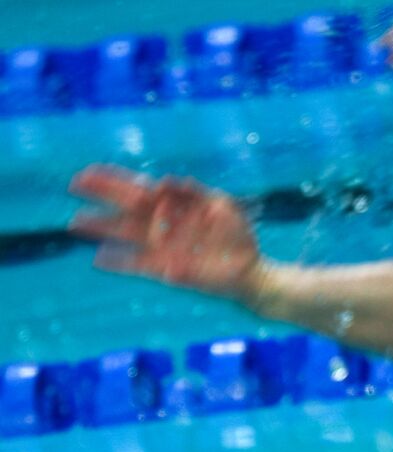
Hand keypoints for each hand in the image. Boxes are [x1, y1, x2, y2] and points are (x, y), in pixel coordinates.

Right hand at [69, 165, 262, 300]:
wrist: (249, 269)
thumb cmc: (236, 234)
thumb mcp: (222, 207)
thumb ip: (195, 193)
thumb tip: (166, 180)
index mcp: (175, 204)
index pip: (140, 187)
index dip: (115, 179)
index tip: (89, 171)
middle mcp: (163, 223)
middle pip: (127, 206)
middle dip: (101, 196)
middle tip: (73, 185)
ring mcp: (162, 245)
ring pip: (125, 233)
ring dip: (101, 228)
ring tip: (75, 223)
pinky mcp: (165, 269)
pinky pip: (137, 264)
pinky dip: (119, 262)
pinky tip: (98, 259)